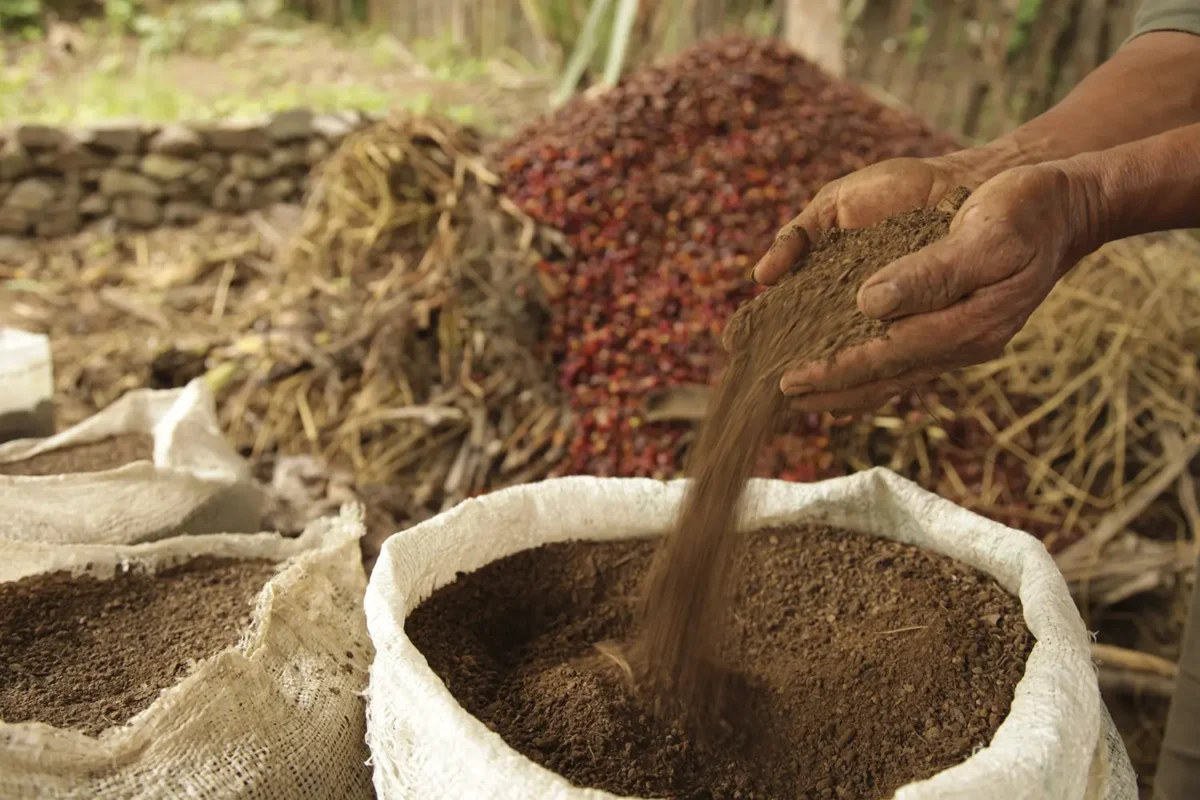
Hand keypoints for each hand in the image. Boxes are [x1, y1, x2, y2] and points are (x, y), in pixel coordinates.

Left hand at [774, 162, 1101, 414]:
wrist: (1063, 203)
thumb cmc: (1027, 212)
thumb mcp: (986, 237)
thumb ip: (931, 274)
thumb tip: (869, 303)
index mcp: (969, 327)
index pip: (887, 357)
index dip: (835, 371)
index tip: (790, 382)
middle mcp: (957, 341)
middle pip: (880, 377)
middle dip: (828, 390)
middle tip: (776, 399)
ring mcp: (954, 335)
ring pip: (888, 372)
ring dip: (841, 385)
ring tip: (795, 392)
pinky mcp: (950, 322)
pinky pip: (898, 354)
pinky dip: (863, 363)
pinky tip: (835, 364)